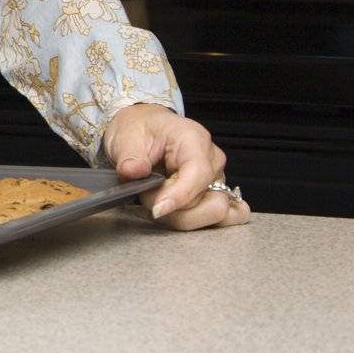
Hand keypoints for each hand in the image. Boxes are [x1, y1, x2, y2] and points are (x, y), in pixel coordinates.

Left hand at [101, 102, 250, 230]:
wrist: (144, 129)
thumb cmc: (139, 130)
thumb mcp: (125, 137)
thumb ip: (130, 157)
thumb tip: (132, 172)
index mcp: (194, 139)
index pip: (198, 174)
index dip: (179, 197)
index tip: (156, 210)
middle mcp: (213, 160)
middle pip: (213, 204)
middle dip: (177, 211)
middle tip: (147, 199)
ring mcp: (218, 179)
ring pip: (215, 214)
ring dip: (184, 218)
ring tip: (157, 203)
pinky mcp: (216, 193)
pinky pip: (228, 217)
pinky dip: (203, 222)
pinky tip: (179, 215)